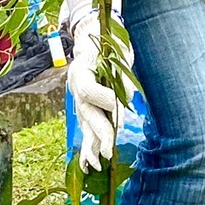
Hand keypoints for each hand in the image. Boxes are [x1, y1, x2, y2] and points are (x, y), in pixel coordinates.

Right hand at [65, 12, 121, 170]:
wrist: (93, 37)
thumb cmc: (108, 42)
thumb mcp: (118, 52)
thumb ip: (122, 76)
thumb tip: (129, 98)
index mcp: (80, 70)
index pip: (89, 90)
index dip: (104, 99)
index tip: (120, 105)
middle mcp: (76, 88)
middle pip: (86, 114)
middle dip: (100, 133)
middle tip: (110, 151)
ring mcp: (79, 101)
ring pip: (84, 126)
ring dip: (92, 147)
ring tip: (98, 165)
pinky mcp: (85, 111)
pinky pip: (85, 132)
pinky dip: (88, 149)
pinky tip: (89, 166)